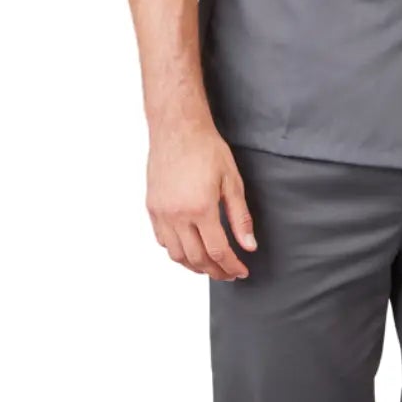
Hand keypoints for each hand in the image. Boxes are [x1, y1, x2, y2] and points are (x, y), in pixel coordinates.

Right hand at [146, 124, 256, 278]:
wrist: (178, 129)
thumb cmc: (207, 149)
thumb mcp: (232, 182)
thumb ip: (240, 217)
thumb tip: (249, 246)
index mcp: (201, 208)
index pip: (217, 251)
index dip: (231, 266)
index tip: (241, 272)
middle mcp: (177, 215)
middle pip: (196, 258)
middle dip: (215, 271)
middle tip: (228, 273)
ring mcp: (161, 213)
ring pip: (176, 254)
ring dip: (194, 266)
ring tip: (210, 266)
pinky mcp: (152, 207)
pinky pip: (162, 240)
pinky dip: (176, 251)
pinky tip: (189, 249)